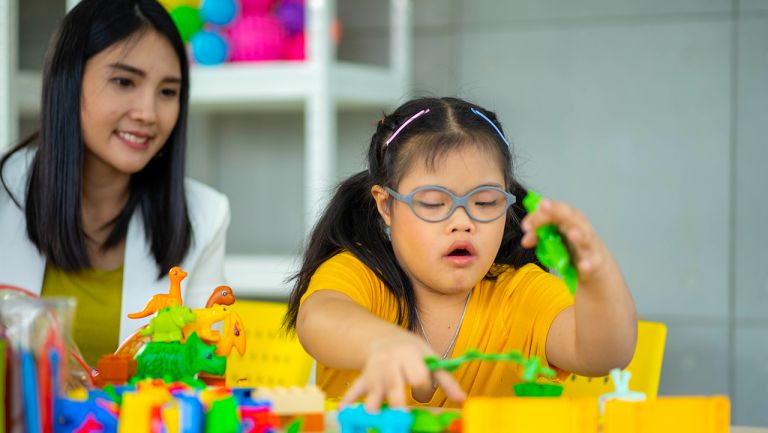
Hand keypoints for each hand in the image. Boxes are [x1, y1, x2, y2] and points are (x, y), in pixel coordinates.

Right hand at [340, 333, 466, 411]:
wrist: (383, 339)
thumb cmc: (412, 352)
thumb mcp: (431, 359)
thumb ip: (446, 380)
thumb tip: (463, 399)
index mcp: (410, 356)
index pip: (418, 376)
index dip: (423, 389)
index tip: (424, 395)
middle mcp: (390, 363)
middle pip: (394, 387)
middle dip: (397, 405)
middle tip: (402, 420)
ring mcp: (375, 372)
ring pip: (373, 393)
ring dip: (373, 409)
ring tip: (376, 424)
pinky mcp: (363, 380)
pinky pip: (354, 391)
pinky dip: (348, 402)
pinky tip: (343, 414)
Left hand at [520, 199, 609, 282]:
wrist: (596, 269)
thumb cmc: (573, 250)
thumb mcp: (555, 241)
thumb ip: (539, 237)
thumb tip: (525, 240)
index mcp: (569, 221)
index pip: (555, 210)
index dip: (540, 214)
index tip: (526, 226)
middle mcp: (581, 229)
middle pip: (571, 216)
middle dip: (557, 210)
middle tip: (543, 206)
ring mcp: (590, 245)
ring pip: (586, 237)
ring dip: (579, 235)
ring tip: (572, 234)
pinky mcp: (597, 263)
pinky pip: (594, 262)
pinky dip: (589, 264)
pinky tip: (583, 266)